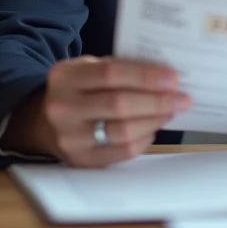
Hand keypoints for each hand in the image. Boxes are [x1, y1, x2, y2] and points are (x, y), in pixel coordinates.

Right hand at [35, 56, 191, 167]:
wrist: (43, 122)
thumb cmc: (78, 90)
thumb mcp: (87, 69)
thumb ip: (119, 67)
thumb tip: (164, 74)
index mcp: (64, 76)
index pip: (111, 73)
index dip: (146, 76)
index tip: (173, 78)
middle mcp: (62, 107)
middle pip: (119, 104)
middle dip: (157, 101)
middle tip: (182, 99)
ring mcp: (69, 137)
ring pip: (123, 131)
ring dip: (154, 121)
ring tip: (170, 111)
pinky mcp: (81, 160)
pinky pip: (122, 152)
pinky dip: (144, 139)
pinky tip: (153, 128)